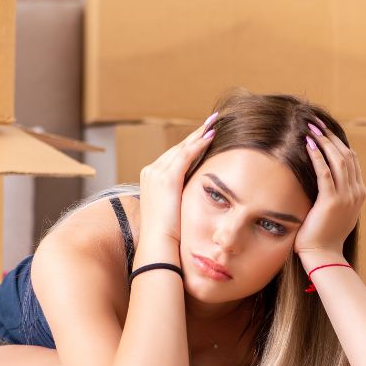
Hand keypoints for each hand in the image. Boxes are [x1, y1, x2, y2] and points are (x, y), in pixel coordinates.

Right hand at [138, 112, 216, 249]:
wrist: (159, 244)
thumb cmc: (169, 232)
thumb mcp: (173, 207)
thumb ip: (180, 194)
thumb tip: (195, 189)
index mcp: (150, 177)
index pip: (174, 155)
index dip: (191, 144)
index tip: (205, 134)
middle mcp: (151, 171)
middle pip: (178, 147)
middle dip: (196, 134)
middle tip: (212, 121)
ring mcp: (157, 173)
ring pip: (183, 147)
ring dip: (200, 134)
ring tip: (215, 124)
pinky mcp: (166, 178)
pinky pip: (186, 155)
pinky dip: (199, 145)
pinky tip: (211, 137)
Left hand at [296, 120, 365, 258]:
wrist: (324, 254)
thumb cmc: (325, 234)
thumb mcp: (338, 211)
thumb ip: (338, 194)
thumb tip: (327, 178)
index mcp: (359, 192)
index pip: (352, 160)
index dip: (338, 142)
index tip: (325, 130)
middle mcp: (356, 192)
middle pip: (346, 155)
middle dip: (331, 137)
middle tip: (317, 123)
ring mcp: (346, 196)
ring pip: (338, 160)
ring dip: (324, 142)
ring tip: (311, 129)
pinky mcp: (332, 201)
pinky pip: (325, 172)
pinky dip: (317, 156)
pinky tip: (308, 145)